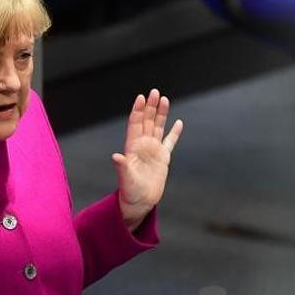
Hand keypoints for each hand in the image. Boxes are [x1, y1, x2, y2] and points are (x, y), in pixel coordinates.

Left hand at [115, 89, 182, 230]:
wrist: (139, 202)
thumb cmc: (130, 191)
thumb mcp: (125, 178)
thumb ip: (122, 166)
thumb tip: (116, 156)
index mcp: (132, 147)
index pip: (135, 124)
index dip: (137, 110)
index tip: (141, 97)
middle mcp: (142, 146)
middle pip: (147, 121)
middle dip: (150, 106)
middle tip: (154, 91)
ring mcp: (153, 151)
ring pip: (158, 127)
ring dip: (161, 114)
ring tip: (164, 99)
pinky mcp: (163, 158)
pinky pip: (170, 142)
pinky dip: (174, 132)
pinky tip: (178, 122)